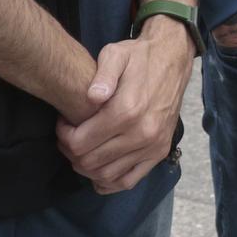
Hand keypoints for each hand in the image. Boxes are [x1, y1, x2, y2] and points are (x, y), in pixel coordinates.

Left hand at [54, 19, 192, 193]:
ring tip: (81, 150)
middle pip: (90, 161)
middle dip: (71, 152)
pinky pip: (130, 181)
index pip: (80, 142)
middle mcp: (141, 133)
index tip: (63, 123)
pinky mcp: (160, 152)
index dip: (63, 136)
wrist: (172, 59)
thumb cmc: (139, 57)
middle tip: (68, 137)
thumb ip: (102, 75)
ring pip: (107, 175)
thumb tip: (92, 97)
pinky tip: (98, 172)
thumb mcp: (116, 54)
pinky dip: (110, 183)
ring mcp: (153, 145)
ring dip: (86, 168)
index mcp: (127, 110)